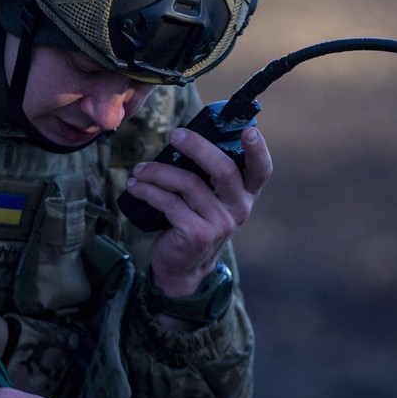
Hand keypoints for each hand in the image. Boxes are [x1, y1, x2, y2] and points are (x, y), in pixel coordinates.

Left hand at [123, 125, 271, 298]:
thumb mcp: (209, 198)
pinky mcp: (197, 234)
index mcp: (246, 194)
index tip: (248, 131)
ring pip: (188, 183)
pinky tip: (135, 186)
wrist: (184, 266)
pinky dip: (147, 190)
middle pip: (223, 170)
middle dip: (197, 147)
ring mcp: (220, 223)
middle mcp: (239, 208)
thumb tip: (183, 137)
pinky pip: (169, 202)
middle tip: (174, 135)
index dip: (258, 150)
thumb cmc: (194, 219)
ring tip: (139, 169)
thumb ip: (206, 173)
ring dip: (158, 172)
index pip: (261, 170)